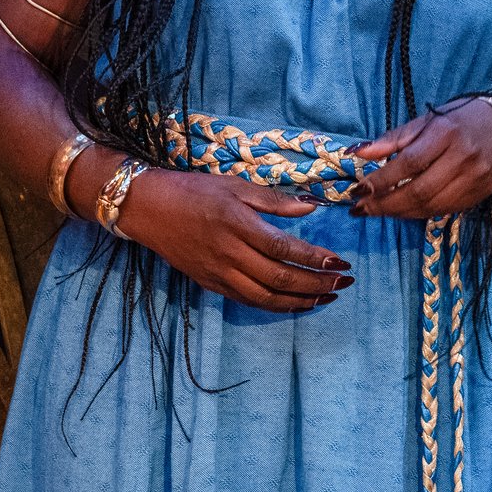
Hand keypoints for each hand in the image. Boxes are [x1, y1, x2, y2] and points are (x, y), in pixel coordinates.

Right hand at [115, 165, 350, 313]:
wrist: (148, 209)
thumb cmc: (194, 191)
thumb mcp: (235, 185)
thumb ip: (274, 201)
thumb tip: (310, 208)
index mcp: (238, 225)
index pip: (285, 248)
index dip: (315, 259)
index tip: (341, 262)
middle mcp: (229, 254)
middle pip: (279, 278)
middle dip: (316, 285)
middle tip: (343, 284)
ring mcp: (218, 273)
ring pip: (265, 298)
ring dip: (300, 302)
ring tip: (326, 299)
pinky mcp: (210, 284)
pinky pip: (248, 301)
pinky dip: (275, 305)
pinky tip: (295, 302)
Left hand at [349, 99, 491, 219]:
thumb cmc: (458, 121)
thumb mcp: (426, 121)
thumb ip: (392, 139)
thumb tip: (357, 153)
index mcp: (447, 132)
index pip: (410, 163)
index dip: (382, 180)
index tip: (357, 190)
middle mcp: (464, 158)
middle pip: (419, 191)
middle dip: (384, 204)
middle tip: (360, 208)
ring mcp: (475, 179)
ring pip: (430, 206)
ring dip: (398, 212)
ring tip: (376, 210)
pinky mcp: (480, 194)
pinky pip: (443, 211)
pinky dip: (418, 213)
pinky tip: (402, 210)